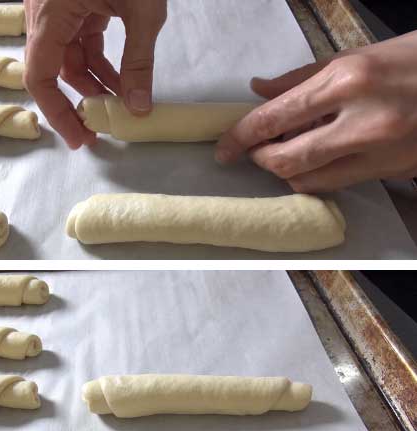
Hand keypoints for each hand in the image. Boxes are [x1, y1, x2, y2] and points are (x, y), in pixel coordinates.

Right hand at [24, 0, 166, 147]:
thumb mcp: (142, 10)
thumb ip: (138, 60)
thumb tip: (139, 107)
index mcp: (50, 14)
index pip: (40, 76)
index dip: (57, 113)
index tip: (78, 138)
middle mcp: (44, 12)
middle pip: (51, 71)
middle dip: (77, 103)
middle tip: (98, 132)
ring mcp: (56, 7)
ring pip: (67, 57)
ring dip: (92, 84)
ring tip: (120, 105)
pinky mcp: (73, 2)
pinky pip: (79, 40)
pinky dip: (97, 63)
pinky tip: (119, 80)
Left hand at [216, 31, 416, 191]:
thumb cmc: (415, 61)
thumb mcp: (360, 55)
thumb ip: (305, 77)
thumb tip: (260, 91)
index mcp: (349, 78)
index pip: (276, 117)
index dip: (242, 137)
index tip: (224, 147)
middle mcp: (360, 120)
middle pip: (287, 159)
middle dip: (260, 160)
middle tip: (249, 154)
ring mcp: (375, 151)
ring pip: (308, 180)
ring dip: (285, 173)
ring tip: (280, 156)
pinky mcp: (386, 172)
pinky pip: (334, 185)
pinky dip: (313, 178)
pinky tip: (310, 163)